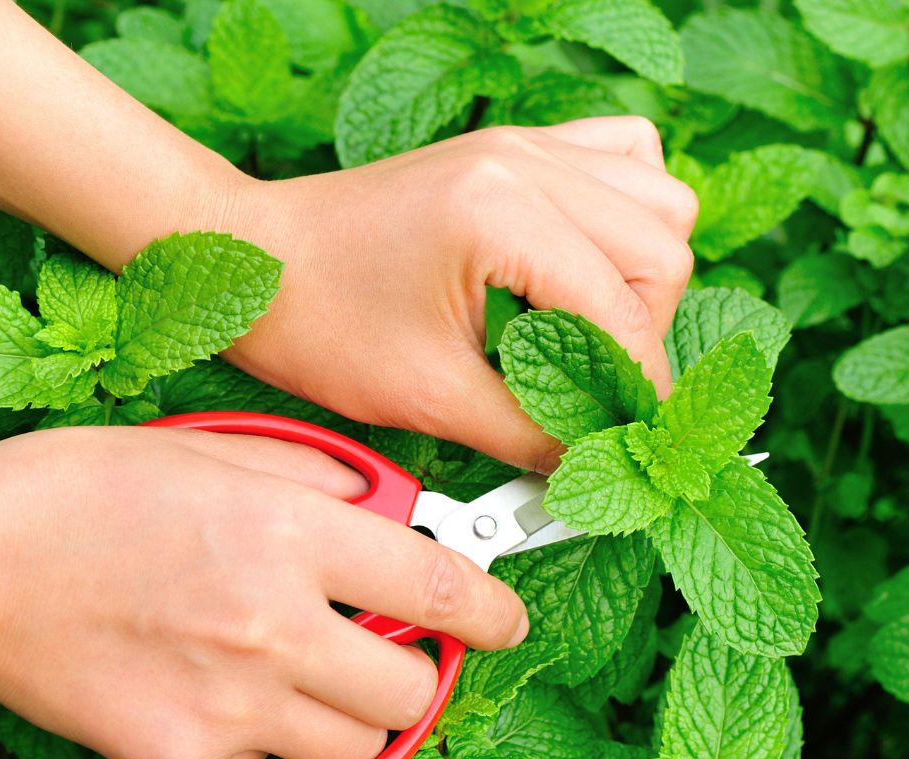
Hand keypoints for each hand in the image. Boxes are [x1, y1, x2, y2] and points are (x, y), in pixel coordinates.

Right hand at [0, 427, 527, 758]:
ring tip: (309, 671)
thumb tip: (397, 510)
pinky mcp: (187, 756)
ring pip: (359, 744)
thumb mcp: (216, 453)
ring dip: (356, 712)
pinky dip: (268, 736)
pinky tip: (225, 688)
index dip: (493, 608)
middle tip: (392, 647)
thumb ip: (322, 482)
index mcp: (288, 534)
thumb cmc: (83, 494)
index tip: (507, 618)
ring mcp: (230, 702)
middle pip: (415, 690)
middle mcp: (272, 626)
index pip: (437, 588)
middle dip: (421, 671)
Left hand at [215, 117, 697, 471]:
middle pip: (662, 252)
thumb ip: (532, 433)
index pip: (624, 313)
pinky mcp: (519, 147)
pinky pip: (626, 158)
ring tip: (594, 328)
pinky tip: (594, 261)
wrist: (247, 260)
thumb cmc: (315, 319)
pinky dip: (632, 214)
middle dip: (644, 335)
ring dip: (645, 278)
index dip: (640, 389)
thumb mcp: (429, 397)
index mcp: (499, 213)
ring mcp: (526, 145)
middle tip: (600, 388)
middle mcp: (525, 163)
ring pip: (660, 203)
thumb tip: (602, 463)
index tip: (633, 438)